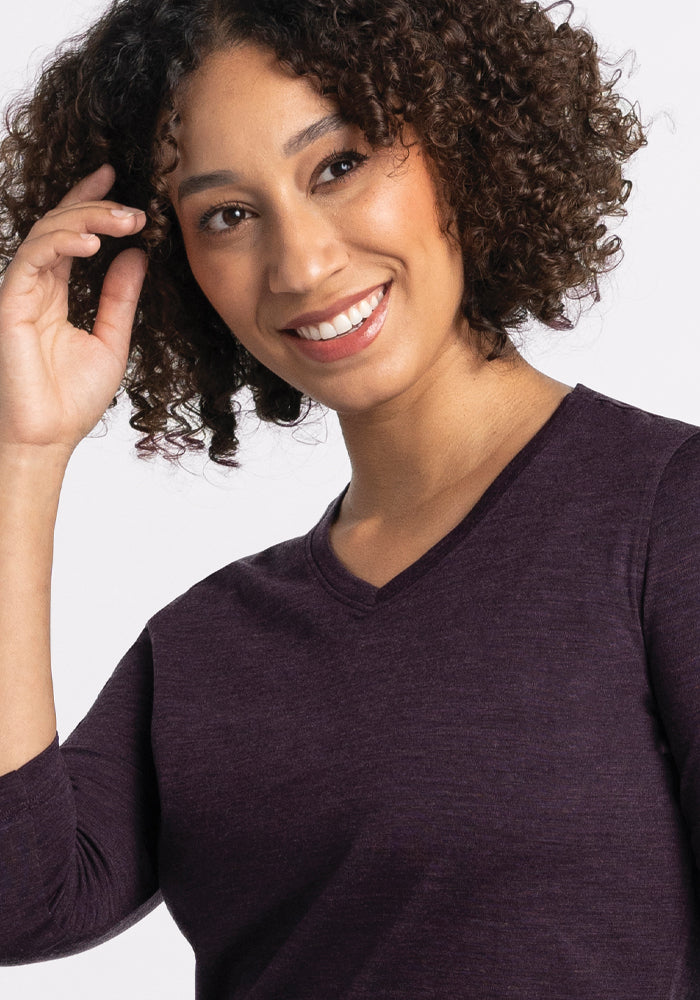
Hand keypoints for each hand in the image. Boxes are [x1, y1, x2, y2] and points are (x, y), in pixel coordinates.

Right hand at [0, 164, 147, 454]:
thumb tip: (136, 256)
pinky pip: (33, 258)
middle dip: (97, 208)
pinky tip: (93, 244)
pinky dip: (62, 243)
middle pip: (60, 226)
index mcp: (54, 293)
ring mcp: (20, 292)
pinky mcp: (10, 302)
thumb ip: (119, 297)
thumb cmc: (72, 400)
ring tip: (123, 221)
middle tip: (136, 209)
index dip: (89, 202)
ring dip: (86, 220)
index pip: (70, 236)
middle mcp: (34, 287)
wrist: (48, 437)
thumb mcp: (110, 339)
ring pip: (46, 234)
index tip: (116, 177)